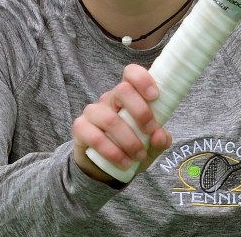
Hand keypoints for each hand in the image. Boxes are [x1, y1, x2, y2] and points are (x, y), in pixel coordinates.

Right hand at [72, 64, 171, 183]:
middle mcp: (109, 99)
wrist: (104, 167)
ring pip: (110, 119)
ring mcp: (93, 112)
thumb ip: (160, 139)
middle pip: (123, 91)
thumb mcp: (151, 144)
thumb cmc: (132, 146)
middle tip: (151, 131)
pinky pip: (95, 137)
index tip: (155, 96)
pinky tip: (124, 162)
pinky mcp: (80, 129)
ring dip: (129, 140)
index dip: (143, 80)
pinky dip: (113, 152)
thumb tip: (160, 135)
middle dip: (141, 112)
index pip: (131, 73)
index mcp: (128, 94)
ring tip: (139, 155)